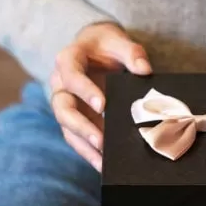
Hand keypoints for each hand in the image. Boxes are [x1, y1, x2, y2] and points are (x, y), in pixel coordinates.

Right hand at [49, 22, 151, 171]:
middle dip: (80, 126)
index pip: (71, 75)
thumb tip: (144, 70)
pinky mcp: (75, 118)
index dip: (84, 91)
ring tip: (103, 161)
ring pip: (67, 128)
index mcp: (68, 59)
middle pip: (62, 108)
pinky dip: (88, 152)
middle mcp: (60, 84)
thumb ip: (132, 52)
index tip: (102, 105)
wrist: (96, 48)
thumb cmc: (106, 44)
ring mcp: (66, 103)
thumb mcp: (118, 41)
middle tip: (101, 141)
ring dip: (84, 145)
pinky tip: (103, 165)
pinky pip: (76, 137)